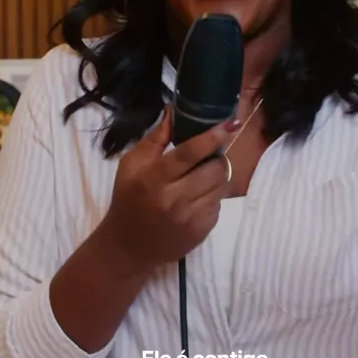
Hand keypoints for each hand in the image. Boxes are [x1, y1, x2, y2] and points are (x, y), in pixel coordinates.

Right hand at [103, 108, 236, 273]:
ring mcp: (191, 217)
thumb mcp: (131, 166)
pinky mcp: (202, 231)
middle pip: (214, 169)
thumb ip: (155, 139)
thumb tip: (174, 111)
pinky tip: (196, 198)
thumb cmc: (128, 199)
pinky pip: (218, 204)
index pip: (190, 153)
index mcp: (154, 179)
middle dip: (217, 158)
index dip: (212, 137)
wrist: (128, 246)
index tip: (229, 124)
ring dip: (217, 177)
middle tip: (208, 157)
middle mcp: (175, 198)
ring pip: (221, 186)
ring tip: (202, 176)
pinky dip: (212, 196)